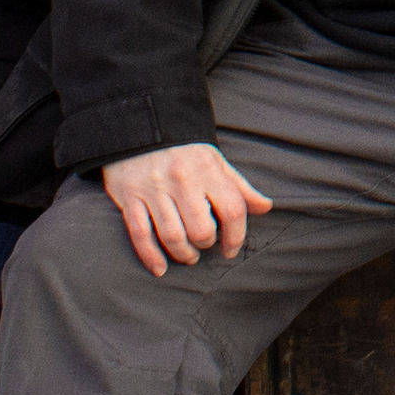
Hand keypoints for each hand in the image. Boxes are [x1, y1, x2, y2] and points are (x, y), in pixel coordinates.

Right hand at [99, 143, 274, 277]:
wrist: (141, 125)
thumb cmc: (184, 152)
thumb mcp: (215, 162)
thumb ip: (239, 187)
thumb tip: (265, 207)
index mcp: (207, 170)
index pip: (231, 210)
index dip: (236, 236)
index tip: (231, 249)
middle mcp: (181, 179)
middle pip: (201, 229)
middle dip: (205, 244)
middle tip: (204, 244)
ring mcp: (153, 189)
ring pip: (172, 235)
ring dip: (183, 254)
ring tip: (188, 256)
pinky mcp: (129, 197)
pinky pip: (141, 234)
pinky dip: (151, 256)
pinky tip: (160, 268)